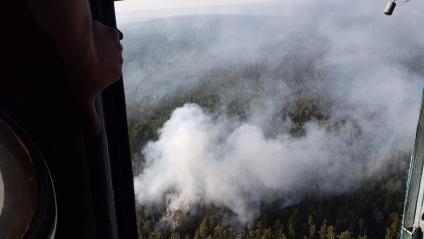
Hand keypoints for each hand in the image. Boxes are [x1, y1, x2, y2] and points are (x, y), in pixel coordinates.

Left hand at [67, 20, 122, 134]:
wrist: (76, 43)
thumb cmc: (78, 72)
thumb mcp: (81, 99)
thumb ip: (88, 116)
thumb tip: (95, 134)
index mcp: (115, 76)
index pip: (106, 76)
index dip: (93, 75)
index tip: (82, 73)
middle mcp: (120, 61)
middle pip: (108, 61)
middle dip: (97, 61)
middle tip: (79, 60)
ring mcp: (115, 45)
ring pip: (109, 47)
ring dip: (99, 48)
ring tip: (82, 47)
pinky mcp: (109, 31)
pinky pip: (109, 33)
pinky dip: (101, 34)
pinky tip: (92, 35)